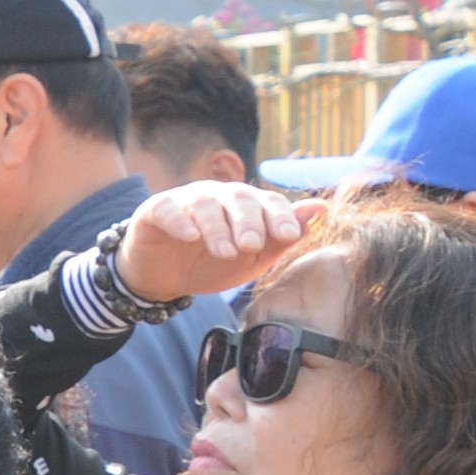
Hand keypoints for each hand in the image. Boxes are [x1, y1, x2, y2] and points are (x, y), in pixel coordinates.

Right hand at [113, 177, 307, 304]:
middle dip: (248, 222)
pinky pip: (168, 209)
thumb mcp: (251, 259)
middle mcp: (217, 196)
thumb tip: (320, 209)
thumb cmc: (211, 265)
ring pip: (205, 204)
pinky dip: (179, 221)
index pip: (269, 202)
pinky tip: (189, 236)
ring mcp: (185, 201)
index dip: (280, 216)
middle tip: (252, 246)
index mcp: (245, 205)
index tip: (290, 235)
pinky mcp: (155, 210)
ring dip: (217, 227)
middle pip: (238, 198)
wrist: (163, 278)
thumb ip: (281, 238)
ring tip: (224, 252)